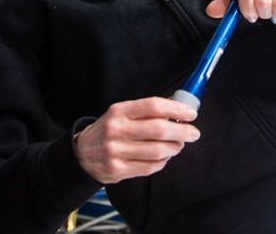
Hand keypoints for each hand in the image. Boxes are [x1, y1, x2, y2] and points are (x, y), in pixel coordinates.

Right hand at [73, 97, 199, 183]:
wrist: (81, 154)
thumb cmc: (108, 130)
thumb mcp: (121, 114)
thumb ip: (147, 111)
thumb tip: (178, 107)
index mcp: (119, 111)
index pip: (153, 106)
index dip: (176, 109)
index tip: (191, 113)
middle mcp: (116, 130)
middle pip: (158, 130)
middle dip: (182, 131)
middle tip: (194, 133)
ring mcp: (116, 151)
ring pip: (157, 151)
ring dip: (174, 148)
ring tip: (178, 145)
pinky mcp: (118, 170)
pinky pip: (150, 167)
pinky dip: (162, 162)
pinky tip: (164, 157)